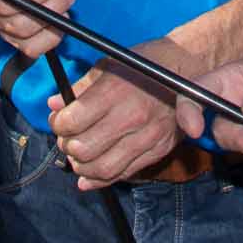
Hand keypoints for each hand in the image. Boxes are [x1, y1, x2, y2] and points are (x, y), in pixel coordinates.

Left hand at [48, 36, 204, 189]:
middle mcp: (131, 116)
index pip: (73, 121)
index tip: (58, 120)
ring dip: (81, 167)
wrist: (188, 69)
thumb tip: (54, 104)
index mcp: (116, 91)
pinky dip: (101, 180)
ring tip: (77, 157)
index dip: (58, 124)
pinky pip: (125, 174)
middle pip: (84, 148)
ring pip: (103, 168)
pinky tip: (88, 176)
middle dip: (67, 146)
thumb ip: (81, 87)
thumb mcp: (110, 64)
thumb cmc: (146, 62)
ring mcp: (147, 137)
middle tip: (66, 139)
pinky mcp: (158, 150)